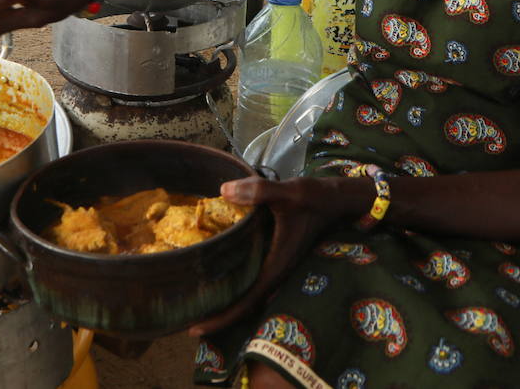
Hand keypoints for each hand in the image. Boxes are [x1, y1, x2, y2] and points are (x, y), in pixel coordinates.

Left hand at [189, 177, 345, 336]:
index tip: (194, 328)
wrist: (337, 200)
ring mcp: (276, 268)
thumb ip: (259, 191)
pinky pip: (253, 281)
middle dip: (216, 317)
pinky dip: (234, 287)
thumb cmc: (314, 199)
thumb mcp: (288, 192)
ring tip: (193, 306)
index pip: (246, 302)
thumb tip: (224, 190)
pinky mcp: (276, 259)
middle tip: (183, 322)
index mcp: (276, 266)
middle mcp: (276, 273)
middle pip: (243, 306)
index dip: (221, 318)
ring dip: (224, 304)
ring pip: (248, 296)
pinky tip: (216, 280)